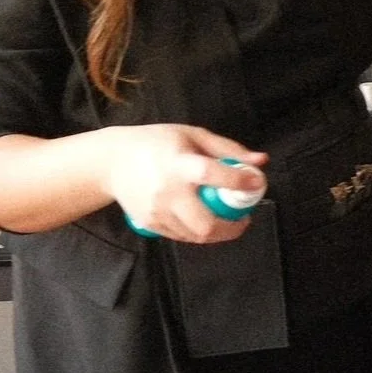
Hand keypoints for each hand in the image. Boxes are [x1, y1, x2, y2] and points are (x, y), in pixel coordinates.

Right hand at [104, 124, 266, 243]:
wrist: (111, 163)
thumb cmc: (155, 144)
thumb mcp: (192, 135)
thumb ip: (228, 149)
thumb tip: (260, 162)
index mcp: (178, 163)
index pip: (211, 174)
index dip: (237, 181)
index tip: (256, 183)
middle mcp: (167, 191)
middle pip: (205, 224)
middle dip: (231, 227)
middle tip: (242, 218)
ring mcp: (157, 212)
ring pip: (196, 236)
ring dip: (218, 232)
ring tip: (224, 219)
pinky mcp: (150, 224)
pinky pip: (182, 237)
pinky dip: (198, 232)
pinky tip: (202, 219)